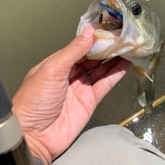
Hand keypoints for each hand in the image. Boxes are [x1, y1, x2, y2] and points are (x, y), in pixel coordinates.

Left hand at [12, 27, 129, 164]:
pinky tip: (126, 63)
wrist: (34, 136)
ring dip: (114, 58)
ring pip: (101, 69)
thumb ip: (73, 51)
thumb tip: (90, 32)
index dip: (94, 38)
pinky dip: (116, 74)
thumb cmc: (36, 99)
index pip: (79, 47)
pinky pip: (105, 84)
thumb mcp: (52, 70)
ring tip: (129, 46)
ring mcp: (81, 87)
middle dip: (106, 47)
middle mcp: (70, 73)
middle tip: (124, 36)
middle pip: (92, 57)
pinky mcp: (90, 101)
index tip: (109, 28)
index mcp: (58, 63)